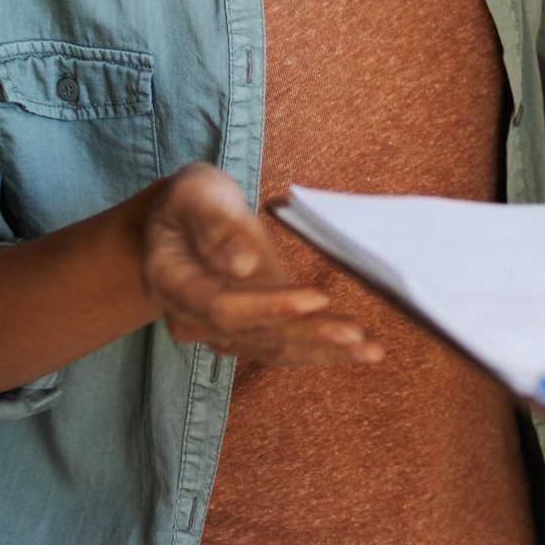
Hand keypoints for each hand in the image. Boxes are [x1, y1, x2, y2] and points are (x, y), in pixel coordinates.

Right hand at [141, 163, 381, 365]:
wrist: (184, 219)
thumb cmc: (192, 198)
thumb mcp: (196, 193)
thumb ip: (215, 226)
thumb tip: (241, 265)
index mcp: (174, 283)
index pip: (224, 306)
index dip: (271, 306)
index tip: (318, 298)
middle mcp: (194, 317)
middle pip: (256, 334)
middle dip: (310, 335)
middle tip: (358, 336)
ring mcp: (220, 328)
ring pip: (274, 346)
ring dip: (323, 351)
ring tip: (369, 350)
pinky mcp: (247, 328)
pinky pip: (282, 344)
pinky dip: (319, 350)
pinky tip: (355, 351)